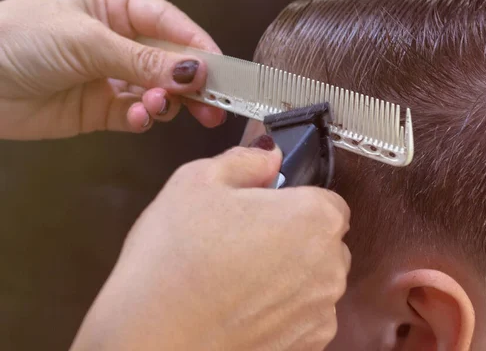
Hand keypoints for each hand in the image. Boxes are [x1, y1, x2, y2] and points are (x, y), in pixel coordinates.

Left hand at [0, 0, 225, 139]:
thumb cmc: (18, 38)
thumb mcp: (87, 41)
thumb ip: (144, 61)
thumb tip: (193, 72)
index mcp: (118, 4)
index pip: (172, 25)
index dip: (199, 48)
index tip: (222, 72)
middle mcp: (121, 39)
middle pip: (173, 62)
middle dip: (193, 84)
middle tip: (214, 105)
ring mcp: (114, 75)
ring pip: (161, 92)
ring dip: (165, 102)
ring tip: (156, 106)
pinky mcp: (106, 108)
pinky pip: (139, 114)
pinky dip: (144, 118)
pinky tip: (138, 117)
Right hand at [71, 136, 351, 350]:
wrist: (152, 339)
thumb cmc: (174, 258)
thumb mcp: (196, 181)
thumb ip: (245, 160)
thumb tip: (270, 156)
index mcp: (314, 217)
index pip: (326, 200)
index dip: (293, 202)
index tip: (264, 210)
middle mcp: (330, 266)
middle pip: (324, 241)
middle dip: (294, 237)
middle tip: (244, 242)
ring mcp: (321, 312)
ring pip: (315, 280)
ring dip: (290, 276)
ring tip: (238, 279)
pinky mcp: (308, 346)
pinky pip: (304, 316)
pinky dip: (283, 311)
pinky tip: (243, 307)